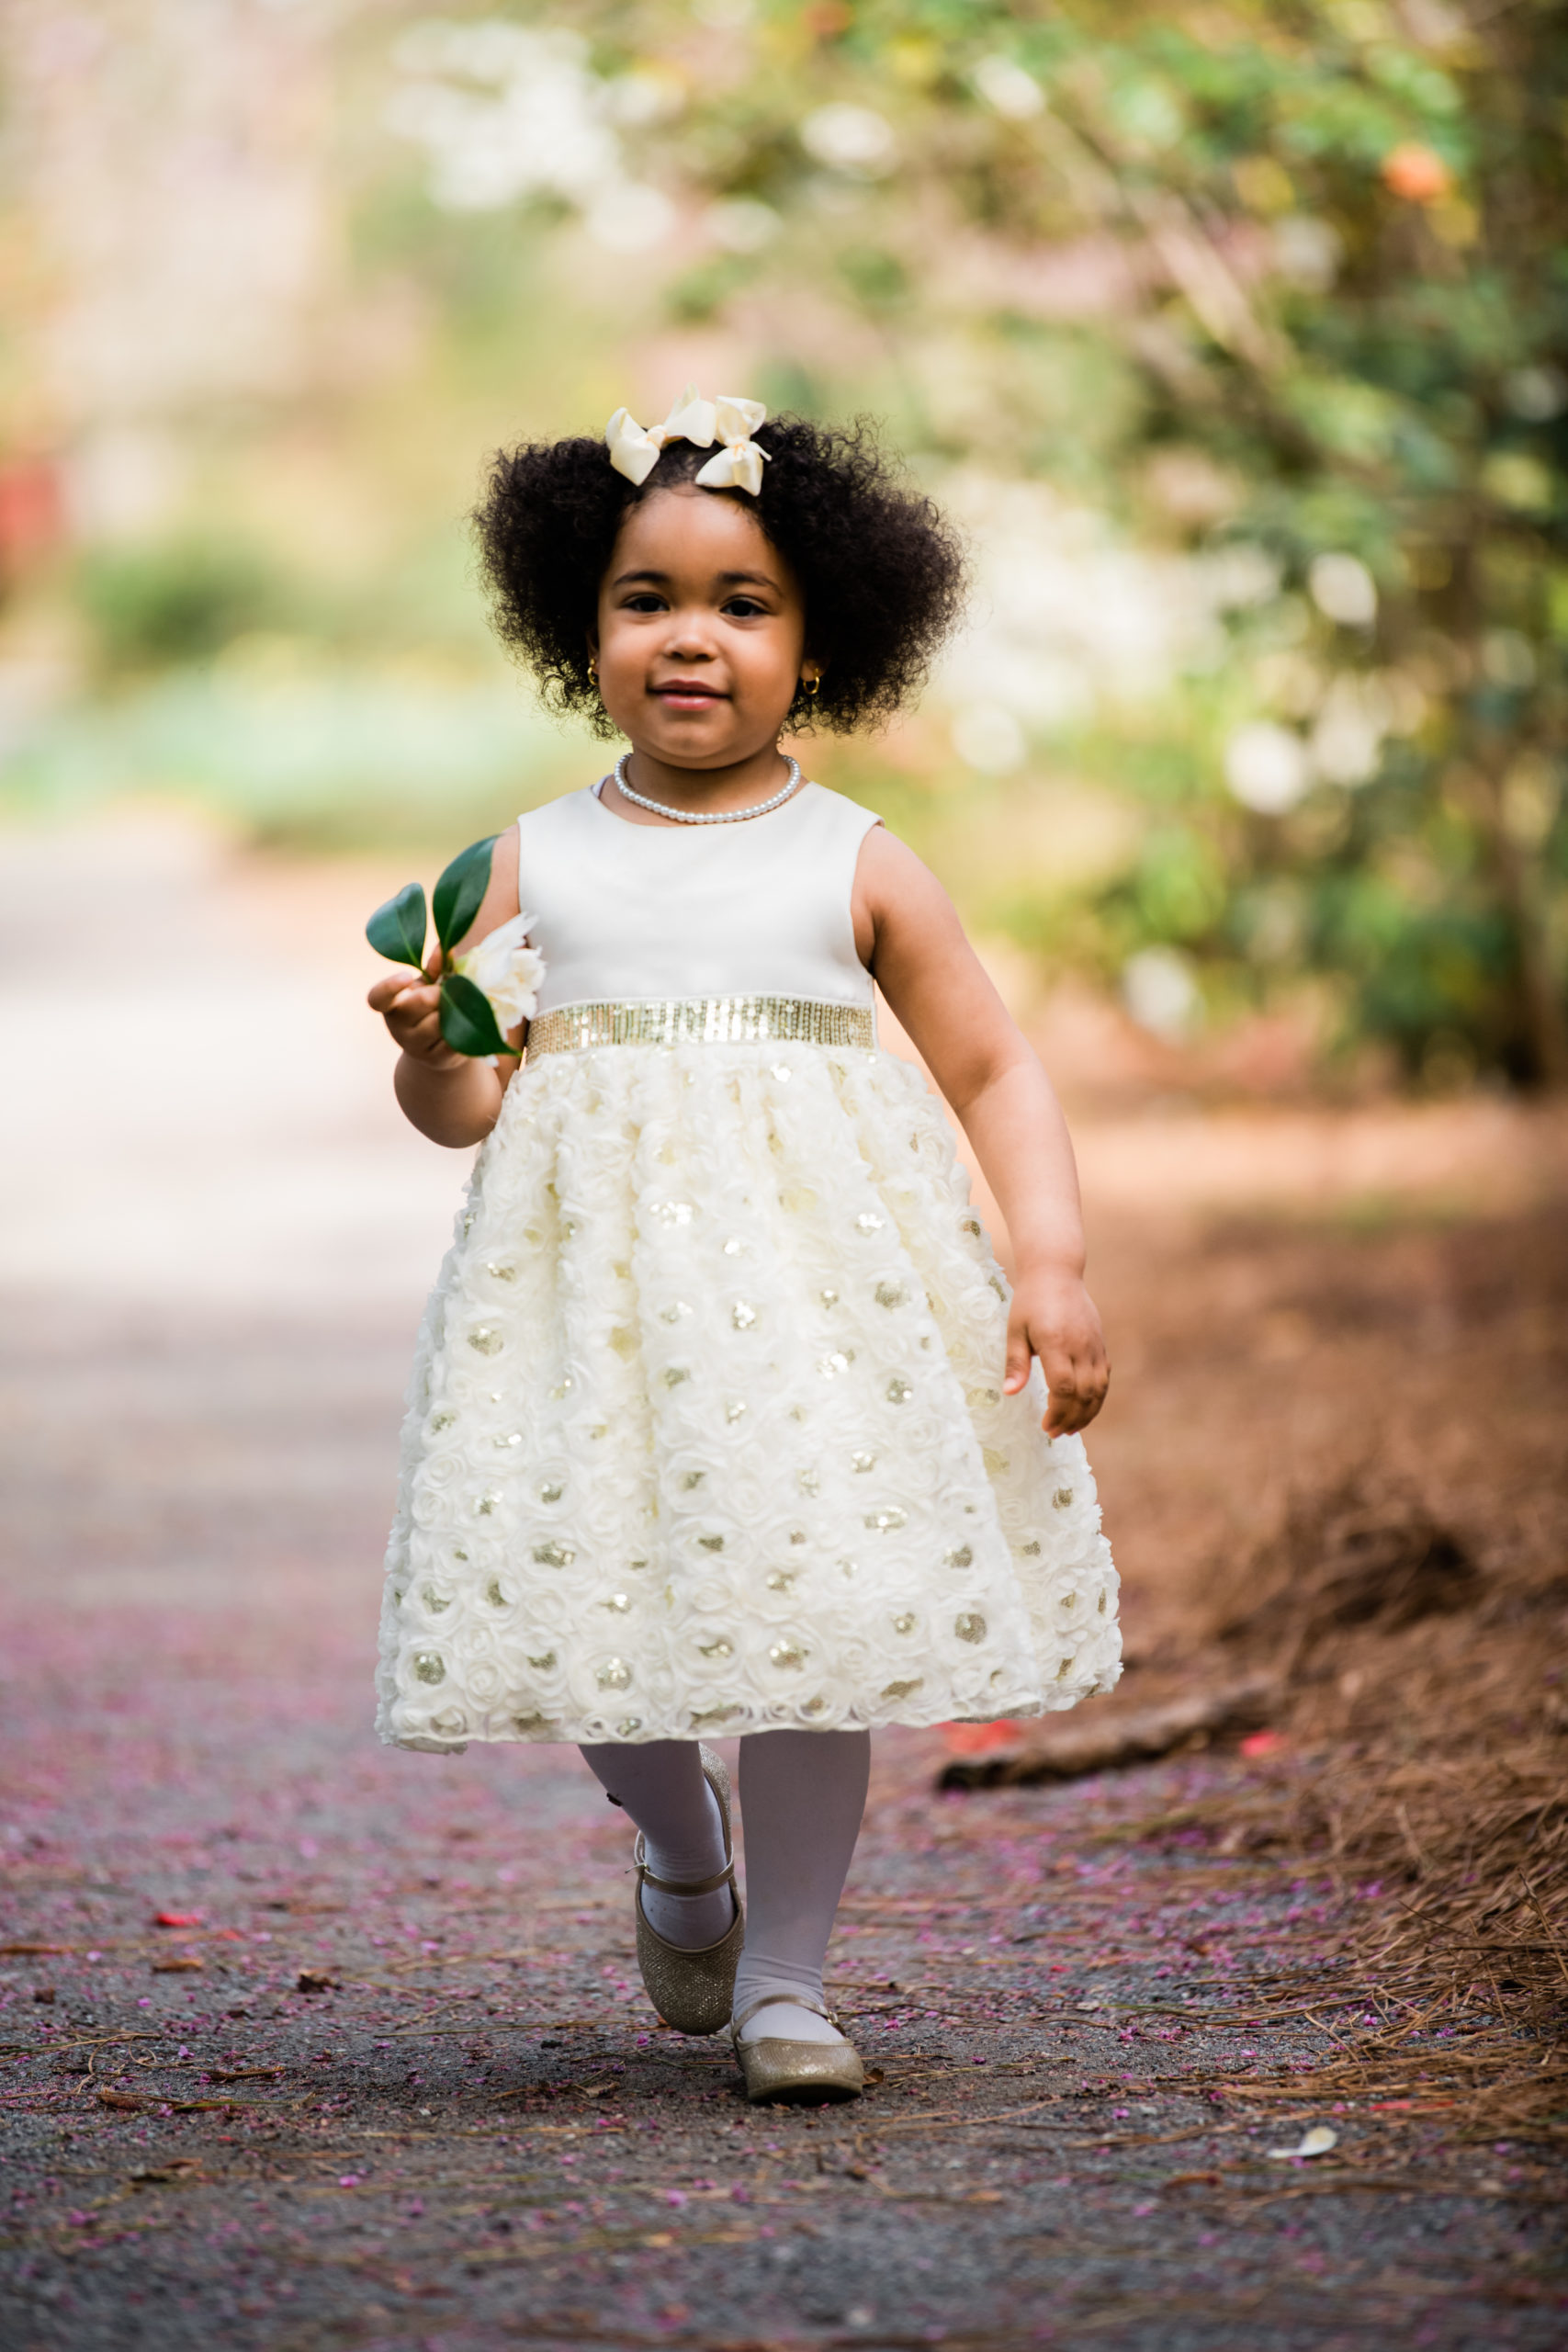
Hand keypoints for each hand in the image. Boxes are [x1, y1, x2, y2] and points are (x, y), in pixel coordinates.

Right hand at [367, 960, 464, 1071]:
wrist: (439, 1051)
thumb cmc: (431, 1009)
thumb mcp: (428, 988)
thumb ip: (435, 968)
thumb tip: (444, 946)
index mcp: (390, 1006)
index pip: (378, 998)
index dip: (390, 987)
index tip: (407, 976)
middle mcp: (397, 1027)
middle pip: (422, 1002)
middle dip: (441, 992)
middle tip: (449, 991)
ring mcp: (415, 1046)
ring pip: (440, 1021)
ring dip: (455, 1010)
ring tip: (460, 1007)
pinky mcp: (436, 1060)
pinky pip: (454, 1038)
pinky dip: (464, 1027)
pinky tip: (465, 1023)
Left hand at [1003, 1266, 1109, 1436]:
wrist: (1057, 1272)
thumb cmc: (1030, 1301)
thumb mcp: (1015, 1330)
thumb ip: (1015, 1363)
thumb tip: (1010, 1393)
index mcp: (1056, 1343)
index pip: (1063, 1387)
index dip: (1057, 1412)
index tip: (1045, 1426)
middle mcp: (1080, 1346)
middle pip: (1084, 1394)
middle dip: (1071, 1419)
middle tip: (1056, 1433)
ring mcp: (1094, 1346)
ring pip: (1099, 1389)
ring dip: (1087, 1413)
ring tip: (1071, 1428)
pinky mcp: (1101, 1344)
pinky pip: (1104, 1378)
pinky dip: (1097, 1398)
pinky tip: (1084, 1409)